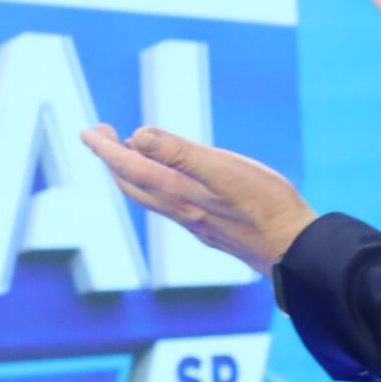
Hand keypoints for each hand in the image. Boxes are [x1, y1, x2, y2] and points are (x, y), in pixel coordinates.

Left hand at [80, 124, 317, 271]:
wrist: (292, 249)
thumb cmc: (265, 205)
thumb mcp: (224, 169)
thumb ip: (180, 153)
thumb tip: (137, 137)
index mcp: (179, 192)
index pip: (129, 166)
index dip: (105, 149)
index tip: (88, 132)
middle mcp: (180, 210)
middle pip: (132, 183)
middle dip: (112, 159)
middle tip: (101, 134)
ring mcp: (194, 222)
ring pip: (149, 197)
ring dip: (131, 174)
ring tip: (127, 154)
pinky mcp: (210, 230)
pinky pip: (168, 206)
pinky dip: (154, 187)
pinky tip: (166, 184)